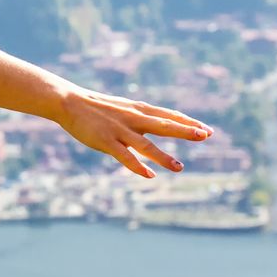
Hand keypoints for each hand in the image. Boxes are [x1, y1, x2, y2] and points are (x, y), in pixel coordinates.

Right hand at [60, 88, 211, 178]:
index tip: (207, 130)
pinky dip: (137, 166)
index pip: (169, 115)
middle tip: (206, 135)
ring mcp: (120, 130)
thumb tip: (157, 123)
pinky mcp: (106, 141)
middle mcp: (133, 118)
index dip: (188, 122)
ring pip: (146, 145)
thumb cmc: (96, 107)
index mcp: (138, 109)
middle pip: (164, 124)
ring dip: (163, 156)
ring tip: (180, 167)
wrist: (69, 102)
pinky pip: (124, 156)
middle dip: (185, 130)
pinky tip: (149, 175)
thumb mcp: (123, 107)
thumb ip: (140, 116)